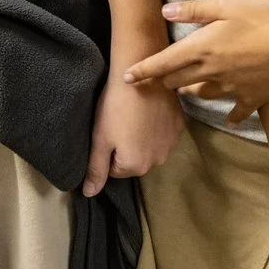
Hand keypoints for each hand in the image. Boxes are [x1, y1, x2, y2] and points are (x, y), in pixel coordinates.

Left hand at [82, 72, 182, 195]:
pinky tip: (149, 110)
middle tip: (120, 122)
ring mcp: (171, 143)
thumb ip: (95, 169)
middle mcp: (158, 160)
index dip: (108, 151)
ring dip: (142, 137)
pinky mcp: (180, 126)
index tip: (108, 131)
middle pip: (134, 160)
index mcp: (136, 166)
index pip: (115, 170)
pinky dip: (156, 126)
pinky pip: (163, 134)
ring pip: (150, 147)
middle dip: (126, 146)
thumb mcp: (100, 139)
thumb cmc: (116, 107)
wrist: (142, 74)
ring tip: (134, 115)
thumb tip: (88, 194)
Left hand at [123, 0, 268, 122]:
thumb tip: (165, 12)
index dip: (143, 71)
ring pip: (202, 95)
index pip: (163, 63)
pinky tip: (229, 118)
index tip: (127, 78)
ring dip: (191, 92)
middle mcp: (211, 73)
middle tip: (156, 82)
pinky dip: (230, 115)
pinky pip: (236, 111)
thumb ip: (194, 10)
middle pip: (179, 81)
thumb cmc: (262, 19)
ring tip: (187, 91)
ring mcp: (231, 88)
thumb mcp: (226, 5)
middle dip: (165, 81)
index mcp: (201, 49)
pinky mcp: (251, 98)